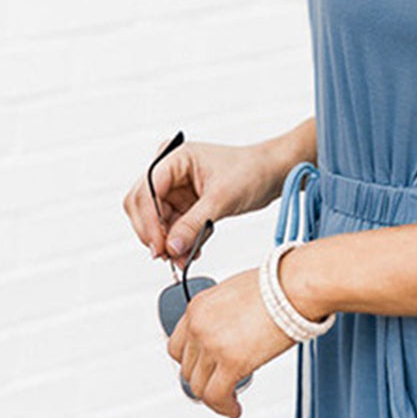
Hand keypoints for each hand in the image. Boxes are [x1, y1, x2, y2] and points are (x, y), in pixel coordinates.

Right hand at [123, 136, 287, 262]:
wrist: (272, 173)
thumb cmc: (252, 171)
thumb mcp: (222, 199)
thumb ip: (193, 224)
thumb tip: (171, 247)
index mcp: (176, 158)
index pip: (146, 191)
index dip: (148, 221)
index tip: (158, 246)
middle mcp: (172, 172)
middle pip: (144, 206)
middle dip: (155, 233)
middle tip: (167, 256)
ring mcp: (177, 189)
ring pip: (158, 221)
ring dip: (168, 243)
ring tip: (183, 259)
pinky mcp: (186, 204)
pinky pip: (173, 227)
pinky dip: (180, 242)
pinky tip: (191, 252)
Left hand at [166, 267, 297, 417]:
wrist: (295, 286)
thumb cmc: (277, 283)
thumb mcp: (235, 292)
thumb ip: (222, 313)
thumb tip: (230, 331)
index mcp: (197, 307)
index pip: (177, 345)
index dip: (191, 362)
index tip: (202, 369)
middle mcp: (199, 326)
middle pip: (187, 368)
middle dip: (202, 380)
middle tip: (217, 386)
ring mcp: (213, 345)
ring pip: (199, 386)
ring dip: (213, 398)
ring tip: (228, 401)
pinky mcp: (232, 362)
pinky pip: (217, 396)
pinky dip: (224, 407)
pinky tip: (234, 409)